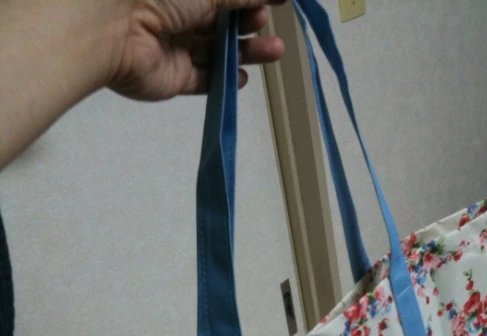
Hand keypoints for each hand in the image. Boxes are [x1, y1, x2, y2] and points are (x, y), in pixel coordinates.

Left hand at [0, 0, 287, 167]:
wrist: (111, 28)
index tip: (278, 0)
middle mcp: (179, 12)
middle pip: (223, 20)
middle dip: (250, 20)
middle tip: (264, 20)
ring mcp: (175, 46)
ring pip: (218, 51)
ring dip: (247, 50)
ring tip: (274, 50)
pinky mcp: (172, 77)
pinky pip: (203, 80)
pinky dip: (225, 79)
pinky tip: (243, 76)